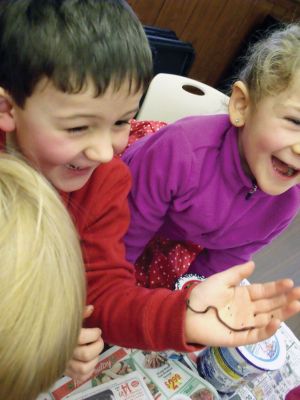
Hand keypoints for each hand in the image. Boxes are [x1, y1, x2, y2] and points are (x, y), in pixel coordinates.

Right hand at [64, 305, 103, 383]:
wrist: (40, 340)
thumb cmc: (59, 326)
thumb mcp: (68, 316)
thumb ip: (80, 312)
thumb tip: (91, 308)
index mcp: (65, 336)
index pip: (83, 338)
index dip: (94, 334)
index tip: (97, 331)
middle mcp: (64, 352)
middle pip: (86, 354)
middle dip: (98, 346)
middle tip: (98, 340)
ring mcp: (64, 364)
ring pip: (84, 368)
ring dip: (95, 360)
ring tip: (95, 351)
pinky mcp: (65, 372)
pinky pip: (80, 377)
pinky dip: (89, 371)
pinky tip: (90, 362)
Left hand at [185, 261, 299, 346]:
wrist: (186, 312)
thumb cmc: (203, 295)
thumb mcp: (221, 279)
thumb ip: (237, 273)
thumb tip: (254, 263)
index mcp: (243, 295)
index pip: (264, 291)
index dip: (276, 288)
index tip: (290, 283)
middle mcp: (246, 310)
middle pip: (270, 305)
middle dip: (286, 300)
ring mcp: (243, 324)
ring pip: (267, 320)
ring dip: (282, 314)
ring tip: (296, 305)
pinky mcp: (237, 338)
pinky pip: (255, 335)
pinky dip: (266, 330)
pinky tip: (277, 322)